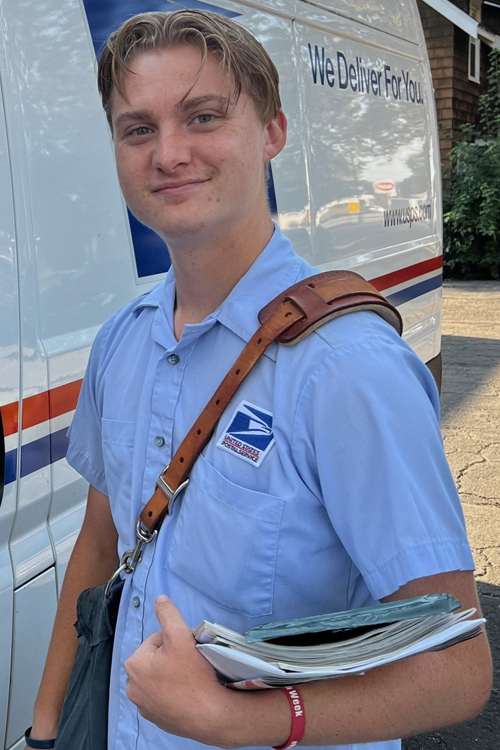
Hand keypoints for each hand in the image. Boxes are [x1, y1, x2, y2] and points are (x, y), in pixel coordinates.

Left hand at [125, 596, 236, 743]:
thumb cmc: (193, 675)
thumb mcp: (180, 635)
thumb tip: (160, 598)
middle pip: (157, 659)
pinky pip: (164, 696)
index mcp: (134, 664)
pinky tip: (188, 692)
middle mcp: (132, 687)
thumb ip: (168, 614)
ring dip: (172, 674)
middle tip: (191, 662)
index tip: (188, 649)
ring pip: (160, 678)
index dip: (175, 640)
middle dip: (172, 657)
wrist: (209, 714)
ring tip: (190, 678)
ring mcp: (144, 706)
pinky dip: (173, 692)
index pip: (156, 640)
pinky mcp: (156, 719)